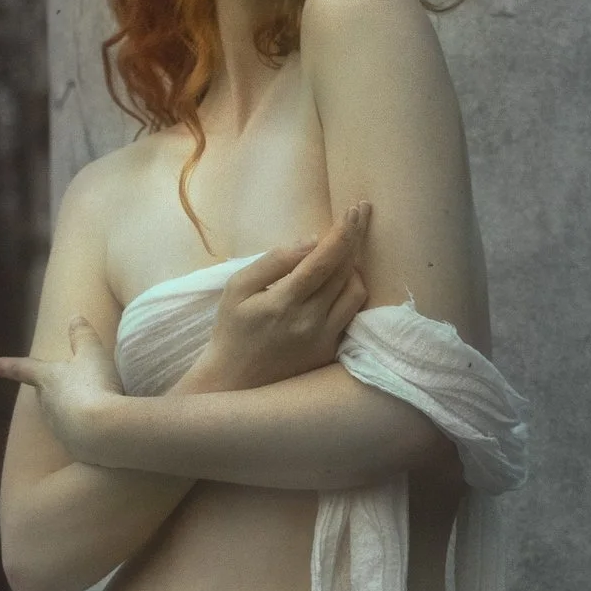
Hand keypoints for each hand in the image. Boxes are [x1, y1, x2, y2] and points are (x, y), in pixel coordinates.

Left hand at [0, 317, 123, 459]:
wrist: (104, 432)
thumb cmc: (95, 386)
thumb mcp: (93, 354)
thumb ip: (83, 336)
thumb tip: (75, 317)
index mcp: (47, 379)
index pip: (23, 369)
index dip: (7, 365)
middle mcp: (47, 405)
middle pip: (44, 394)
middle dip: (48, 390)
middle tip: (58, 385)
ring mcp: (59, 429)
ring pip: (61, 415)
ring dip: (71, 411)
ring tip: (90, 407)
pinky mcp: (74, 448)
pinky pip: (77, 435)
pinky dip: (85, 429)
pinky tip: (99, 429)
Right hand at [192, 205, 370, 392]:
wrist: (235, 380)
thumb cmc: (232, 329)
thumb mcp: (238, 287)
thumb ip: (274, 261)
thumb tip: (312, 240)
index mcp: (283, 303)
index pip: (323, 261)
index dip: (342, 233)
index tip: (353, 210)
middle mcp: (310, 322)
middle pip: (345, 272)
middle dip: (354, 239)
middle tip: (357, 216)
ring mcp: (324, 339)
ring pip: (355, 291)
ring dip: (353, 266)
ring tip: (340, 253)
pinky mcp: (331, 351)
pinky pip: (352, 313)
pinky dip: (349, 291)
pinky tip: (338, 280)